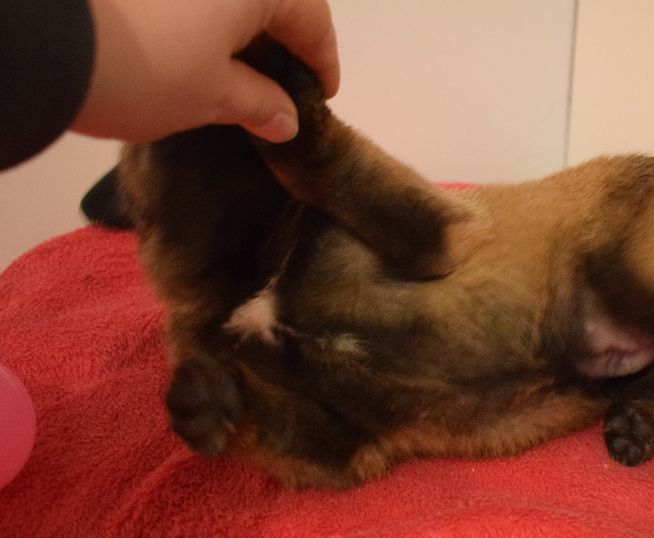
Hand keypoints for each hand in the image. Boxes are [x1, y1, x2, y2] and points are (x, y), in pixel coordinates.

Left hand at [71, 0, 339, 142]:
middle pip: (272, 0)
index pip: (312, 19)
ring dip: (241, 29)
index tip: (320, 98)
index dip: (322, 62)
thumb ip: (259, 103)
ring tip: (234, 72)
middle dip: (280, 43)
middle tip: (278, 89)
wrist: (40, 39)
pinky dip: (204, 18)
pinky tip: (194, 47)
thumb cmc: (146, 69)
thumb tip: (289, 118)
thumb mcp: (210, 96)